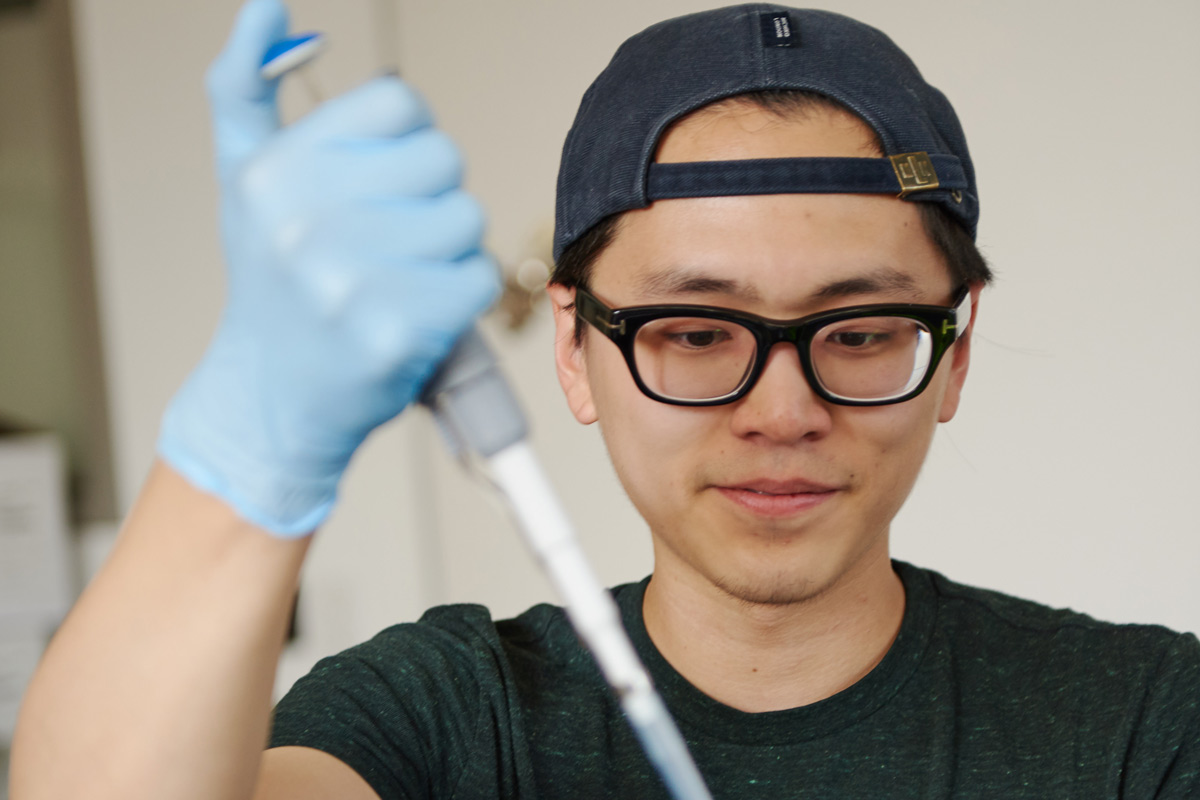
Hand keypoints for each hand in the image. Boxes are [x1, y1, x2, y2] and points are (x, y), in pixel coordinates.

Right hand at [157, 0, 497, 535]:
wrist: (272, 397)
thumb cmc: (269, 284)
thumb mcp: (241, 178)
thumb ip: (245, 86)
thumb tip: (267, 6)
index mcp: (276, 173)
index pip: (399, 103)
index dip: (406, 138)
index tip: (384, 177)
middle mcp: (305, 223)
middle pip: (443, 158)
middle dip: (430, 194)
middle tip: (394, 235)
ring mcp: (349, 282)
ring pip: (466, 218)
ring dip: (449, 247)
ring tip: (403, 274)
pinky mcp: (395, 334)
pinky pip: (478, 277)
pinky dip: (462, 293)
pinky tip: (421, 308)